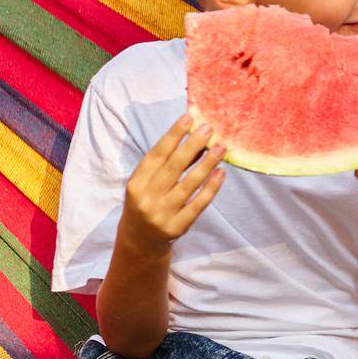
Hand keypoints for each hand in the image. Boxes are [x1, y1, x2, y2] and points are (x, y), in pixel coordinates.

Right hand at [119, 114, 226, 255]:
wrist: (139, 240)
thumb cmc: (146, 201)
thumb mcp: (147, 183)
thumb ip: (166, 163)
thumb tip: (194, 137)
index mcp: (136, 183)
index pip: (156, 155)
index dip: (173, 135)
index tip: (189, 118)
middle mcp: (147, 198)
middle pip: (173, 167)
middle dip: (192, 145)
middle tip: (209, 128)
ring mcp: (162, 214)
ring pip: (188, 184)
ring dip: (207, 163)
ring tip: (221, 147)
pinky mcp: (177, 227)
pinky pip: (198, 204)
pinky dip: (211, 187)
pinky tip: (221, 172)